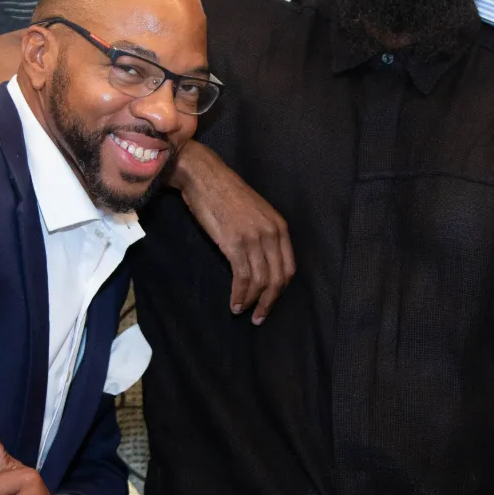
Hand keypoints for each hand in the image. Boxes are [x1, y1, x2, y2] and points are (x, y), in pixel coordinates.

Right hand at [168, 141, 294, 322]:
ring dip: (252, 302)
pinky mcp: (234, 243)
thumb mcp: (256, 213)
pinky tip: (234, 303)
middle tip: (259, 317)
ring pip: (260, 281)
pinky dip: (239, 295)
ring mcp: (254, 238)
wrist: (205, 177)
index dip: (280, 290)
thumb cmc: (226, 194)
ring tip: (242, 311)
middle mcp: (271, 234)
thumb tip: (261, 262)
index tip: (269, 302)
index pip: (289, 268)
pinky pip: (242, 277)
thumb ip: (264, 235)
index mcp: (280, 227)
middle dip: (269, 302)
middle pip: (278, 279)